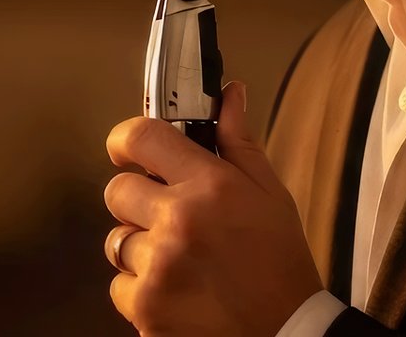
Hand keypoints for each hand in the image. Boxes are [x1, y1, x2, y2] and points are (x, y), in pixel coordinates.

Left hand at [103, 81, 322, 335]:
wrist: (287, 334)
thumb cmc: (281, 265)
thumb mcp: (270, 195)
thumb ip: (238, 141)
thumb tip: (229, 93)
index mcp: (209, 186)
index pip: (142, 137)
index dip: (125, 138)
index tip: (127, 148)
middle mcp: (178, 222)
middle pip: (117, 190)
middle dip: (138, 200)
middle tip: (168, 217)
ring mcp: (158, 267)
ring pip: (117, 241)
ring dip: (141, 247)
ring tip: (181, 260)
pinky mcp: (145, 308)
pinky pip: (119, 285)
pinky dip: (141, 289)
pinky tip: (177, 290)